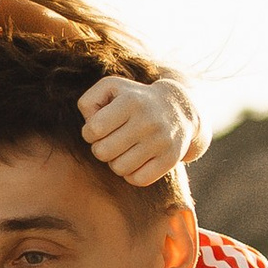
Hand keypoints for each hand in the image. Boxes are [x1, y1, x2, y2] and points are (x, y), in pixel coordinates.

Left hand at [78, 72, 199, 186]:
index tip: (99, 128)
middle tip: (111, 141)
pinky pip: (138, 180)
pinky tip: (135, 161)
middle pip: (102, 152)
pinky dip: (132, 174)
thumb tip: (89, 129)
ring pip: (119, 168)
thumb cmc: (134, 99)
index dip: (89, 132)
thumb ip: (89, 103)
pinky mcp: (170, 159)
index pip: (93, 130)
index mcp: (130, 101)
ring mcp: (161, 141)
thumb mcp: (110, 88)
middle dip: (101, 148)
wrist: (178, 108)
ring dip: (115, 162)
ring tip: (123, 150)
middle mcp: (147, 121)